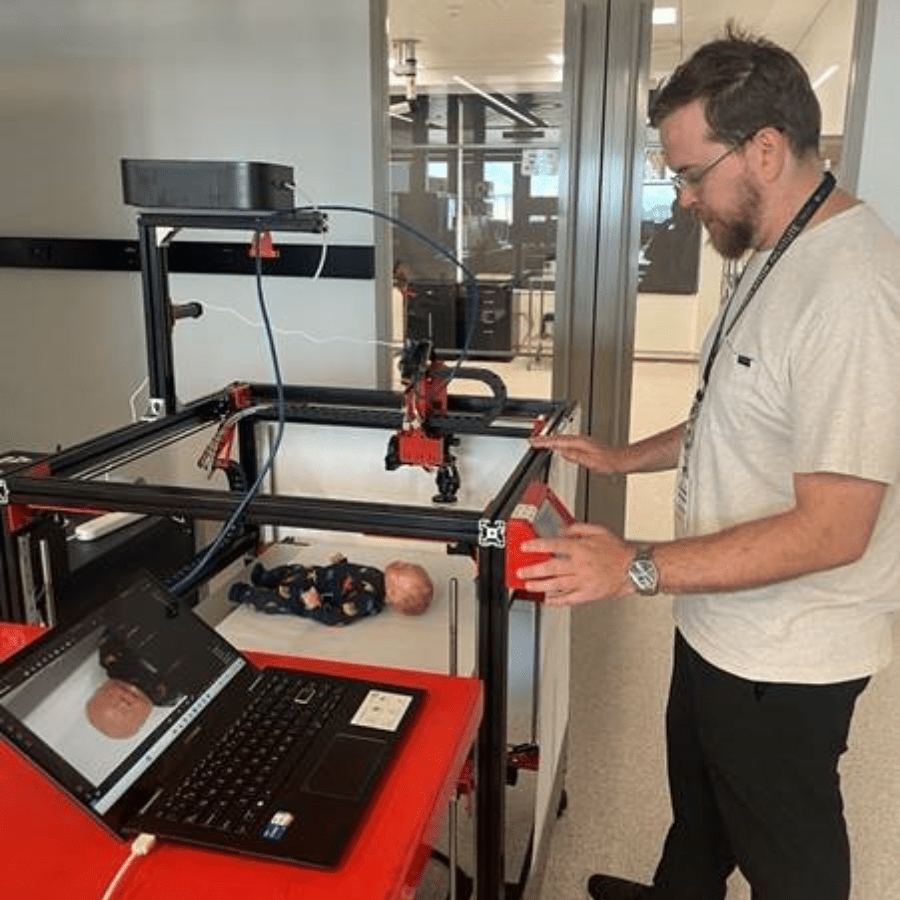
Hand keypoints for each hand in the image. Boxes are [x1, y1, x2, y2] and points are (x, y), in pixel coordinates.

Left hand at [517, 523, 634, 604]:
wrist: (634, 569)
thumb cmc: (618, 551)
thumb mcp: (598, 531)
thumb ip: (578, 529)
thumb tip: (562, 530)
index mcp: (581, 549)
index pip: (553, 546)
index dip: (536, 546)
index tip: (525, 547)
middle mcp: (580, 565)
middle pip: (550, 568)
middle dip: (532, 570)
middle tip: (520, 572)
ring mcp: (583, 581)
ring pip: (556, 585)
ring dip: (539, 586)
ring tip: (528, 586)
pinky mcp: (588, 594)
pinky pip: (569, 599)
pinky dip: (556, 600)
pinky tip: (548, 599)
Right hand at [529, 434, 623, 473]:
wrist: (618, 459)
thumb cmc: (607, 461)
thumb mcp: (589, 461)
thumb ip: (574, 455)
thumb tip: (561, 451)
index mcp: (578, 442)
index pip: (557, 441)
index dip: (544, 442)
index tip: (533, 442)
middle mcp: (579, 439)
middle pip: (556, 437)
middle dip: (543, 439)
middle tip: (531, 441)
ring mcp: (580, 441)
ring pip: (560, 438)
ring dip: (549, 440)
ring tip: (539, 442)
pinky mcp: (582, 444)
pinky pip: (565, 441)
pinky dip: (557, 443)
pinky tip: (556, 447)